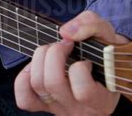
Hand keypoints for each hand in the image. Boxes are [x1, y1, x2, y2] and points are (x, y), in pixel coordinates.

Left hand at [13, 10, 129, 114]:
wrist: (107, 68)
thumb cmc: (106, 52)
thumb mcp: (107, 33)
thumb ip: (91, 25)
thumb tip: (66, 32)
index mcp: (100, 100)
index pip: (83, 91)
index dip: (80, 67)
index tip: (86, 57)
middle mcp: (79, 110)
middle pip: (53, 83)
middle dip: (54, 54)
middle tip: (65, 45)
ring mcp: (60, 109)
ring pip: (38, 85)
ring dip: (40, 58)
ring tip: (52, 51)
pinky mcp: (44, 106)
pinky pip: (25, 99)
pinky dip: (24, 78)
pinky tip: (36, 66)